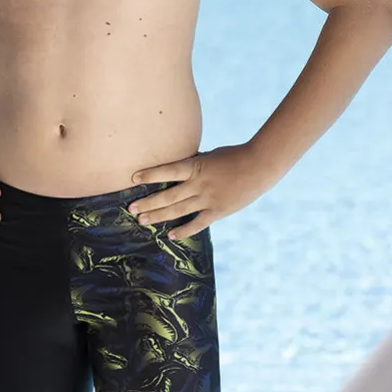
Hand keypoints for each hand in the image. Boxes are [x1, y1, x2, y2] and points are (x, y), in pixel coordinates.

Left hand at [128, 143, 271, 238]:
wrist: (259, 166)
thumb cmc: (234, 156)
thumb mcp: (210, 156)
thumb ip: (194, 164)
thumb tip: (178, 169)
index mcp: (196, 165)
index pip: (167, 171)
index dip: (150, 175)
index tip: (133, 178)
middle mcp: (199, 183)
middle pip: (168, 196)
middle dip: (148, 202)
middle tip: (131, 209)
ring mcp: (208, 199)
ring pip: (178, 211)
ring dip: (158, 216)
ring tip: (142, 221)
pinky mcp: (218, 210)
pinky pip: (197, 223)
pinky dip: (184, 230)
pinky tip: (170, 235)